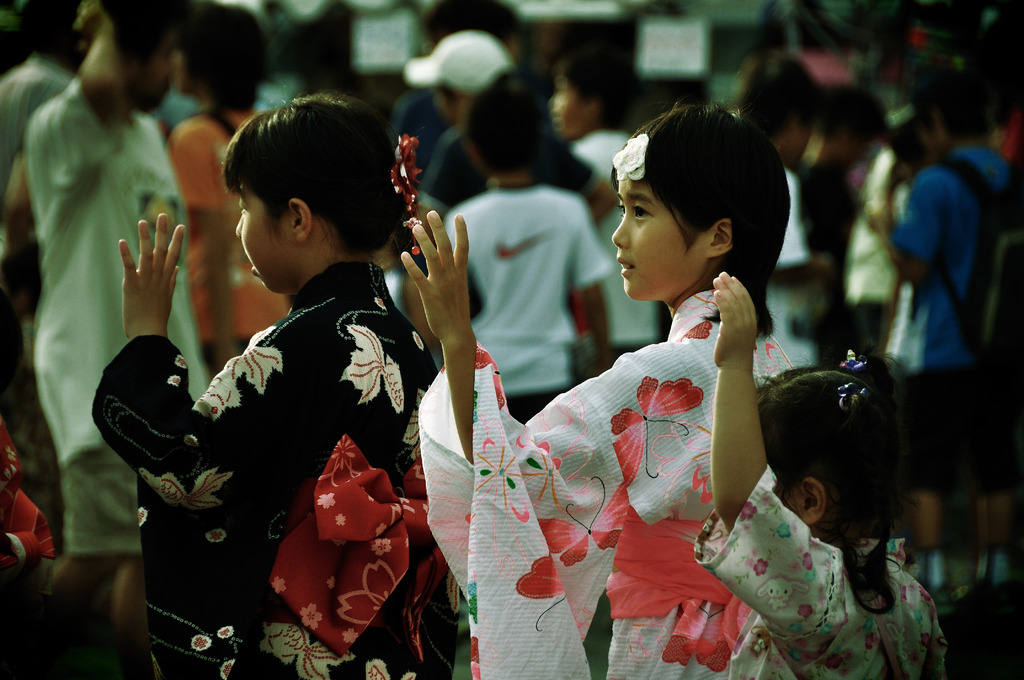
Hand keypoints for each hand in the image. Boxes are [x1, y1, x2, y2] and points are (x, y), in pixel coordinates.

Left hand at [119, 214, 182, 338]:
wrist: (149, 335)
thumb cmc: (156, 319)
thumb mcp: (166, 299)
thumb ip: (171, 282)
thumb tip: (177, 270)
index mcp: (165, 280)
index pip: (174, 256)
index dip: (177, 240)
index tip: (181, 226)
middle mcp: (157, 278)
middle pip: (162, 251)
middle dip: (163, 233)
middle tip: (163, 215)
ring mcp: (146, 281)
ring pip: (147, 256)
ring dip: (145, 238)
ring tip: (143, 222)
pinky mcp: (132, 286)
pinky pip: (129, 268)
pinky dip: (126, 255)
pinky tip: (122, 242)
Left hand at [401, 211, 473, 349]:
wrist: (457, 333)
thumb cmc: (456, 310)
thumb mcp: (459, 288)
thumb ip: (453, 273)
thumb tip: (447, 262)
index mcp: (460, 273)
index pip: (463, 247)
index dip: (461, 231)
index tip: (459, 215)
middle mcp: (451, 275)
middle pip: (446, 247)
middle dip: (439, 228)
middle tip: (431, 212)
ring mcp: (441, 284)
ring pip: (432, 258)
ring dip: (424, 241)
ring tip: (415, 227)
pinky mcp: (430, 295)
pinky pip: (419, 278)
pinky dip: (411, 266)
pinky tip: (404, 256)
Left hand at [712, 272, 755, 370]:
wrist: (735, 367)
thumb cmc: (734, 352)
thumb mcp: (738, 333)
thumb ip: (735, 321)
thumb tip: (727, 310)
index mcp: (751, 321)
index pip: (747, 300)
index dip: (740, 287)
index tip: (732, 278)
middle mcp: (749, 321)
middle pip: (741, 298)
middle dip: (731, 284)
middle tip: (722, 274)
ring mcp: (741, 325)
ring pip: (734, 302)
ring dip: (725, 289)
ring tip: (716, 280)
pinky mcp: (732, 330)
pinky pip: (727, 311)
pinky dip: (722, 300)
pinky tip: (716, 293)